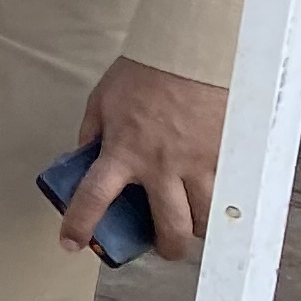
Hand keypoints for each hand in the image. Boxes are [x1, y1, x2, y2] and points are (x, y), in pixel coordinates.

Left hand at [64, 56, 223, 261]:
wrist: (191, 53)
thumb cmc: (144, 74)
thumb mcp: (103, 101)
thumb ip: (92, 134)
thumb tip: (82, 157)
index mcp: (123, 152)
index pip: (94, 198)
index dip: (80, 225)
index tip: (71, 243)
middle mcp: (162, 166)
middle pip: (169, 228)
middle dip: (167, 247)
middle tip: (163, 244)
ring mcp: (198, 164)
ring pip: (206, 218)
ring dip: (199, 226)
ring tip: (193, 220)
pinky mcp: (226, 156)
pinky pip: (229, 192)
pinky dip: (223, 200)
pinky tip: (218, 196)